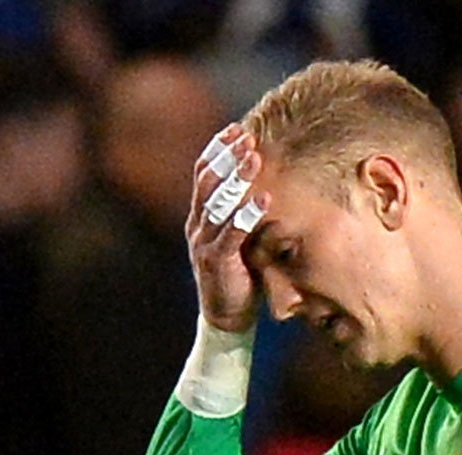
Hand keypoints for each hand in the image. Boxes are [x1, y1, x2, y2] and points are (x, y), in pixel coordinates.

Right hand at [185, 124, 269, 332]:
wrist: (226, 317)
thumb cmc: (238, 275)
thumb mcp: (238, 239)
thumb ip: (242, 214)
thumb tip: (264, 184)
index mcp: (200, 217)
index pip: (204, 174)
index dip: (218, 150)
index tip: (235, 129)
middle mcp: (197, 225)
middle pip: (208, 181)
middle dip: (227, 156)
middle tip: (246, 137)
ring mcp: (204, 243)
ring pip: (217, 202)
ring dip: (236, 177)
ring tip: (254, 157)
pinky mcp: (217, 261)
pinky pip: (231, 233)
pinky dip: (247, 214)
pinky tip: (264, 198)